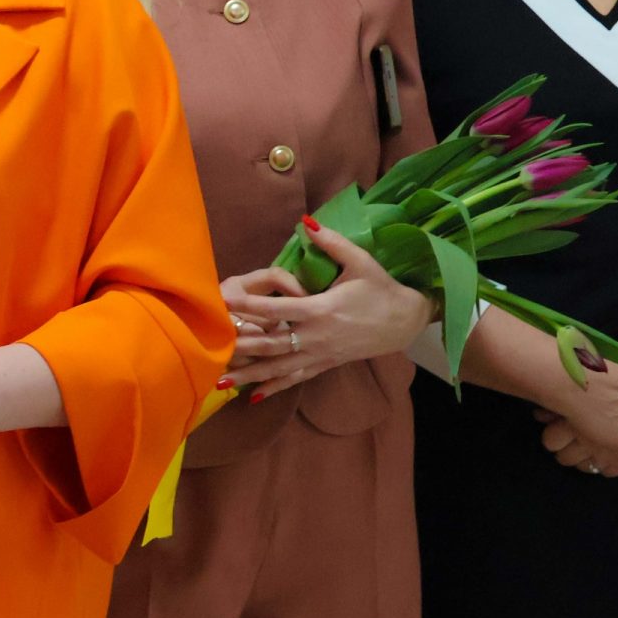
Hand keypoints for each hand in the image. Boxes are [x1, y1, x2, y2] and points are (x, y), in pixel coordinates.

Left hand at [223, 225, 432, 398]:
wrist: (405, 321)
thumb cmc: (381, 289)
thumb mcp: (361, 262)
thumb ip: (332, 243)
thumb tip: (306, 221)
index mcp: (321, 310)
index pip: (278, 308)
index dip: (250, 306)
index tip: (224, 303)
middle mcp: (317, 336)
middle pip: (272, 345)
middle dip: (242, 348)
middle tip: (212, 351)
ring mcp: (320, 354)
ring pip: (280, 367)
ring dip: (250, 374)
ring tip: (221, 382)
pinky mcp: (326, 364)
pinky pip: (296, 378)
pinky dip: (274, 387)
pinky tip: (253, 396)